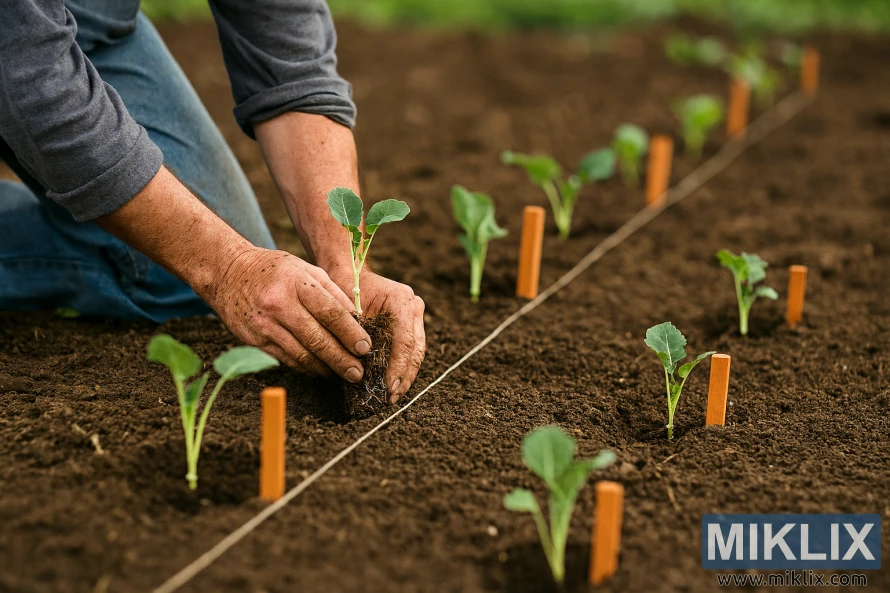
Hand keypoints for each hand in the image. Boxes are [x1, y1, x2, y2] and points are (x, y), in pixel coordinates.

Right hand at [204, 247, 371, 380]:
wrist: (227, 272)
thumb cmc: (274, 270)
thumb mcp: (305, 269)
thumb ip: (332, 292)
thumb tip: (357, 320)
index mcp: (297, 282)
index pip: (330, 312)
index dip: (350, 333)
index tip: (366, 348)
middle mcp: (280, 304)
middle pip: (317, 339)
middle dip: (341, 359)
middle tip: (358, 372)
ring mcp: (265, 324)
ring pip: (302, 354)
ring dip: (325, 368)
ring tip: (343, 374)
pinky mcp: (254, 340)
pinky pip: (286, 359)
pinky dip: (306, 367)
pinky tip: (319, 369)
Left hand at [330, 268, 425, 403]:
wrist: (350, 273)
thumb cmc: (344, 288)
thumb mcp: (347, 310)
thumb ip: (357, 336)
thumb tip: (360, 369)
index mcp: (401, 300)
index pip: (405, 341)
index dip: (398, 367)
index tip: (388, 387)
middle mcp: (413, 307)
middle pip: (415, 349)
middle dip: (404, 376)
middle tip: (391, 397)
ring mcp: (415, 316)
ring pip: (417, 352)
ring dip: (406, 376)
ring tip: (394, 396)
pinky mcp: (410, 325)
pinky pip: (411, 350)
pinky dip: (403, 368)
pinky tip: (394, 385)